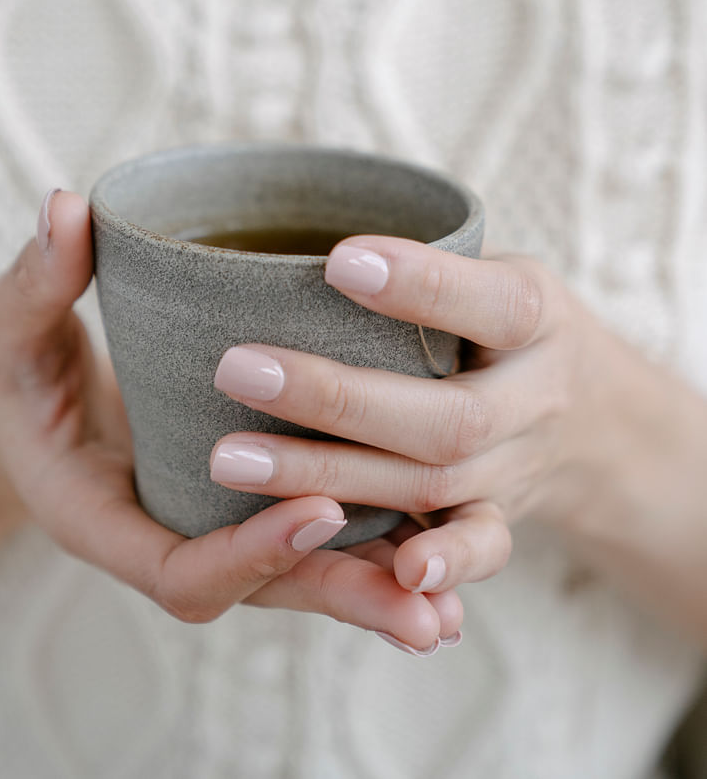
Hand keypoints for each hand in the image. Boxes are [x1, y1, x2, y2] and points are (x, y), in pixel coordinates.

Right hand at [0, 195, 460, 652]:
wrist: (20, 407)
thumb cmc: (12, 372)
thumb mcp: (10, 328)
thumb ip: (36, 280)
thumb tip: (63, 208)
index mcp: (98, 517)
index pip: (179, 566)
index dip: (248, 550)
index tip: (320, 507)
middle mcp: (159, 541)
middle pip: (258, 590)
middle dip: (341, 596)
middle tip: (427, 604)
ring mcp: (202, 532)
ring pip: (293, 581)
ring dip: (373, 593)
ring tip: (451, 604)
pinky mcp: (234, 511)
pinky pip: (306, 547)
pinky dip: (369, 555)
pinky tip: (438, 549)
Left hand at [210, 235, 664, 599]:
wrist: (593, 415)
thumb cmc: (510, 328)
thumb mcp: (497, 274)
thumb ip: (432, 268)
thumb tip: (305, 253)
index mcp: (536, 319)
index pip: (488, 304)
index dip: (420, 286)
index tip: (336, 260)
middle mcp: (533, 400)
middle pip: (444, 416)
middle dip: (337, 398)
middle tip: (237, 370)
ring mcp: (515, 468)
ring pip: (429, 484)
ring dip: (327, 476)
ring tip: (231, 460)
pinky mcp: (499, 515)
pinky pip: (479, 548)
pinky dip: (441, 564)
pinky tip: (389, 572)